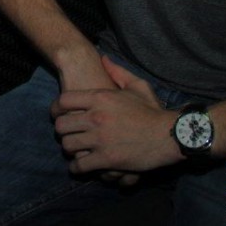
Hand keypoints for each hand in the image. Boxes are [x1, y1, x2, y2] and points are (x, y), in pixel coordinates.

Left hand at [56, 48, 140, 183]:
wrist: (170, 135)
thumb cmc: (153, 111)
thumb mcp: (137, 85)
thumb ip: (117, 71)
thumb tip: (102, 58)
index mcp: (100, 98)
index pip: (64, 101)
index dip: (55, 109)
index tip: (57, 114)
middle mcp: (96, 117)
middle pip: (61, 125)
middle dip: (61, 130)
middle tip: (65, 133)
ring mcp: (100, 139)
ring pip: (68, 145)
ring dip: (69, 148)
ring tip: (72, 149)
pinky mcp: (107, 159)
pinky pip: (81, 164)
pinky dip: (77, 167)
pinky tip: (79, 166)